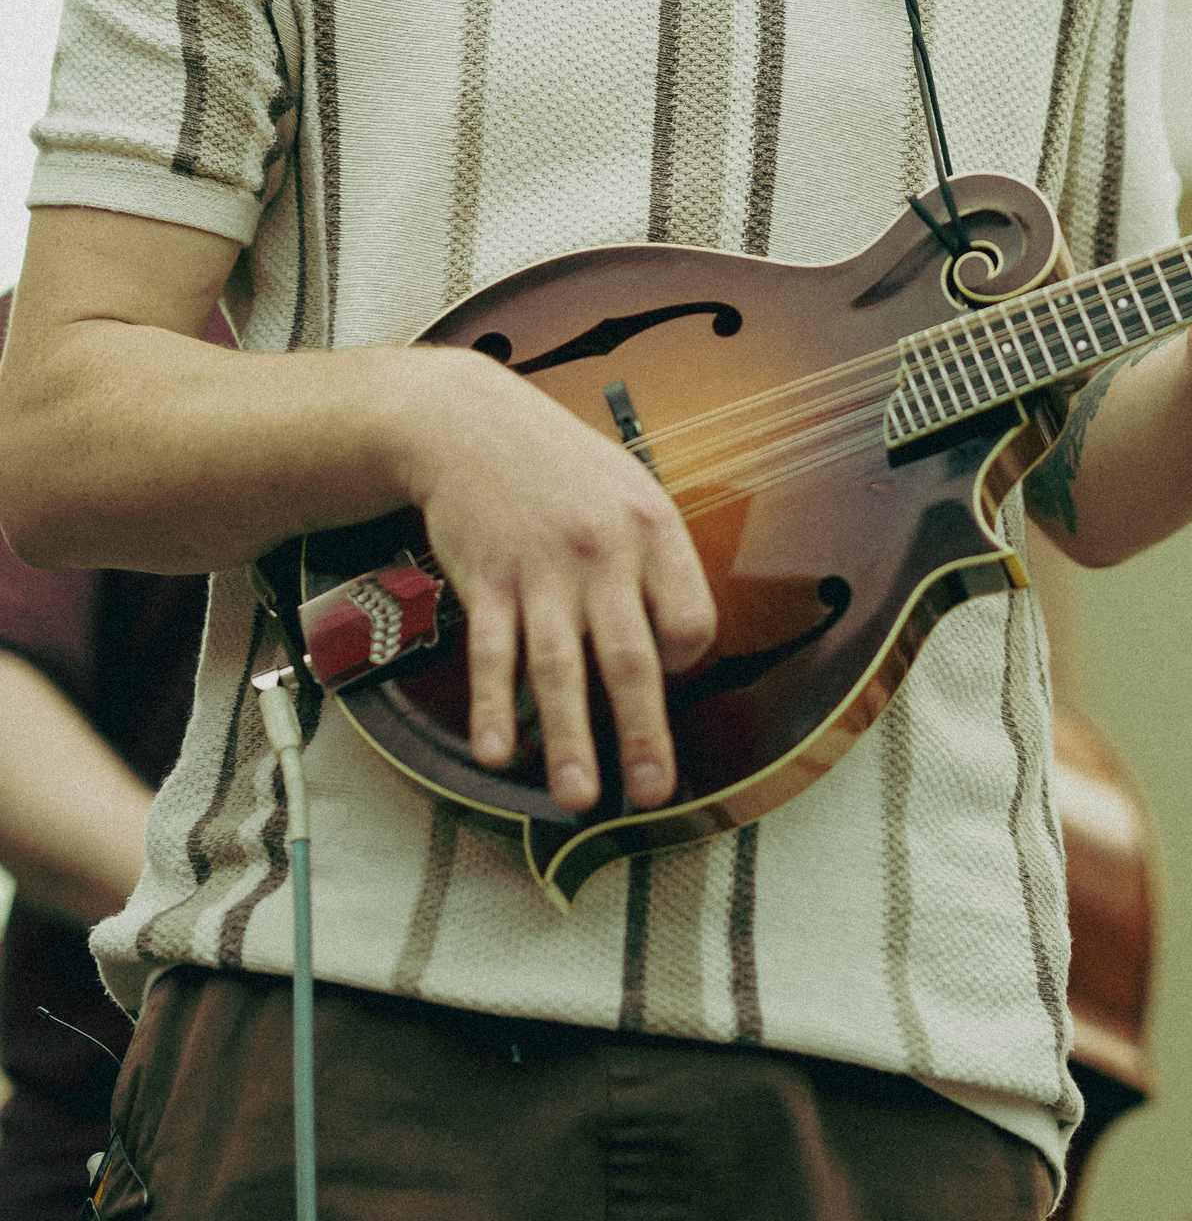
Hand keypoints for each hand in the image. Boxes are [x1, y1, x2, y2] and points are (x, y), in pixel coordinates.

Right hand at [401, 352, 716, 813]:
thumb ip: (658, 560)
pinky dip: (493, 707)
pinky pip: (493, 655)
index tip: (669, 678)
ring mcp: (541, 570)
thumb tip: (683, 640)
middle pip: (630, 658)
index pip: (691, 619)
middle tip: (651, 791)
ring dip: (569, 741)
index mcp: (653, 529)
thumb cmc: (561, 465)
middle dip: (643, 734)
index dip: (685, 662)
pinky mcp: (487, 581)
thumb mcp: (631, 488)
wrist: (470, 424)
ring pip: (559, 669)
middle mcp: (603, 552)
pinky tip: (496, 750)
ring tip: (579, 796)